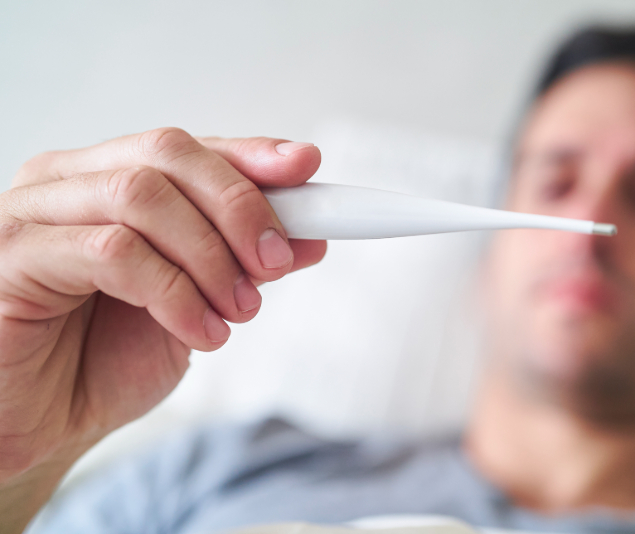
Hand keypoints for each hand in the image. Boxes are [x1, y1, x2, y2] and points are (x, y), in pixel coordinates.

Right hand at [0, 128, 326, 532]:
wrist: (43, 427)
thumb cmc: (106, 360)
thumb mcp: (196, 303)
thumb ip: (242, 262)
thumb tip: (310, 234)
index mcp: (110, 180)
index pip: (189, 147)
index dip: (251, 154)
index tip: (307, 167)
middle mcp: (69, 183)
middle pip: (167, 153)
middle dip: (238, 205)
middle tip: (277, 261)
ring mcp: (33, 214)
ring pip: (142, 196)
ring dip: (211, 256)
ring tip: (241, 309)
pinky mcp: (14, 258)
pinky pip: (111, 251)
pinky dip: (174, 291)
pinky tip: (201, 331)